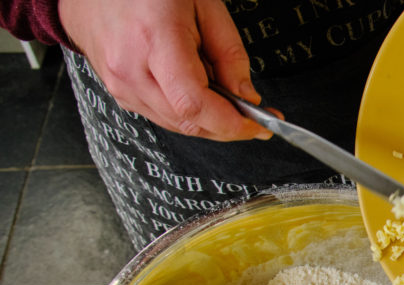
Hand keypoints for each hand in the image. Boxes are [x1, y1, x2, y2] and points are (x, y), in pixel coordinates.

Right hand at [58, 0, 270, 140]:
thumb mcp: (205, 6)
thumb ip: (229, 54)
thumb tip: (246, 98)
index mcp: (154, 39)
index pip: (194, 104)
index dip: (231, 124)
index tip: (258, 127)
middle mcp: (131, 68)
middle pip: (188, 122)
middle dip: (227, 127)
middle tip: (253, 119)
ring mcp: (121, 84)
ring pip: (177, 125)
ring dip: (209, 122)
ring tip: (226, 99)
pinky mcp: (120, 93)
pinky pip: (163, 117)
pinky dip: (188, 115)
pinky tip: (198, 94)